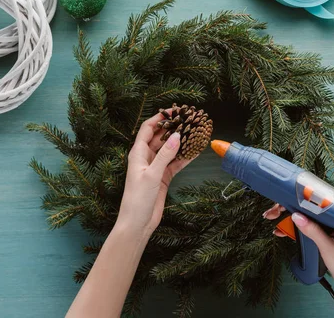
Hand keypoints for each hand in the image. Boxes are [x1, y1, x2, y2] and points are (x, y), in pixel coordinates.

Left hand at [117, 111, 192, 237]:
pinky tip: (196, 151)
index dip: (160, 118)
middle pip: (160, 137)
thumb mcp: (151, 175)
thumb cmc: (137, 199)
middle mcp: (146, 158)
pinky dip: (184, 157)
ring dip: (181, 142)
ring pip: (170, 149)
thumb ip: (165, 155)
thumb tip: (177, 136)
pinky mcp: (163, 177)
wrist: (137, 224)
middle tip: (189, 120)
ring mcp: (155, 167)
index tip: (174, 110)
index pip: (148, 129)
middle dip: (173, 128)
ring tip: (195, 132)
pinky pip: (175, 163)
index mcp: (138, 154)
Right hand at [264, 205, 333, 317]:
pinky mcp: (323, 236)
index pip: (316, 202)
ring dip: (289, 219)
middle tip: (272, 213)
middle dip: (288, 209)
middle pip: (307, 209)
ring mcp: (328, 228)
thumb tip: (296, 216)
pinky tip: (283, 231)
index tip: (283, 201)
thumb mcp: (327, 247)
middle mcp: (333, 220)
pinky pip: (307, 228)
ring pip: (305, 218)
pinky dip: (295, 229)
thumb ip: (312, 230)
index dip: (298, 200)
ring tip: (273, 219)